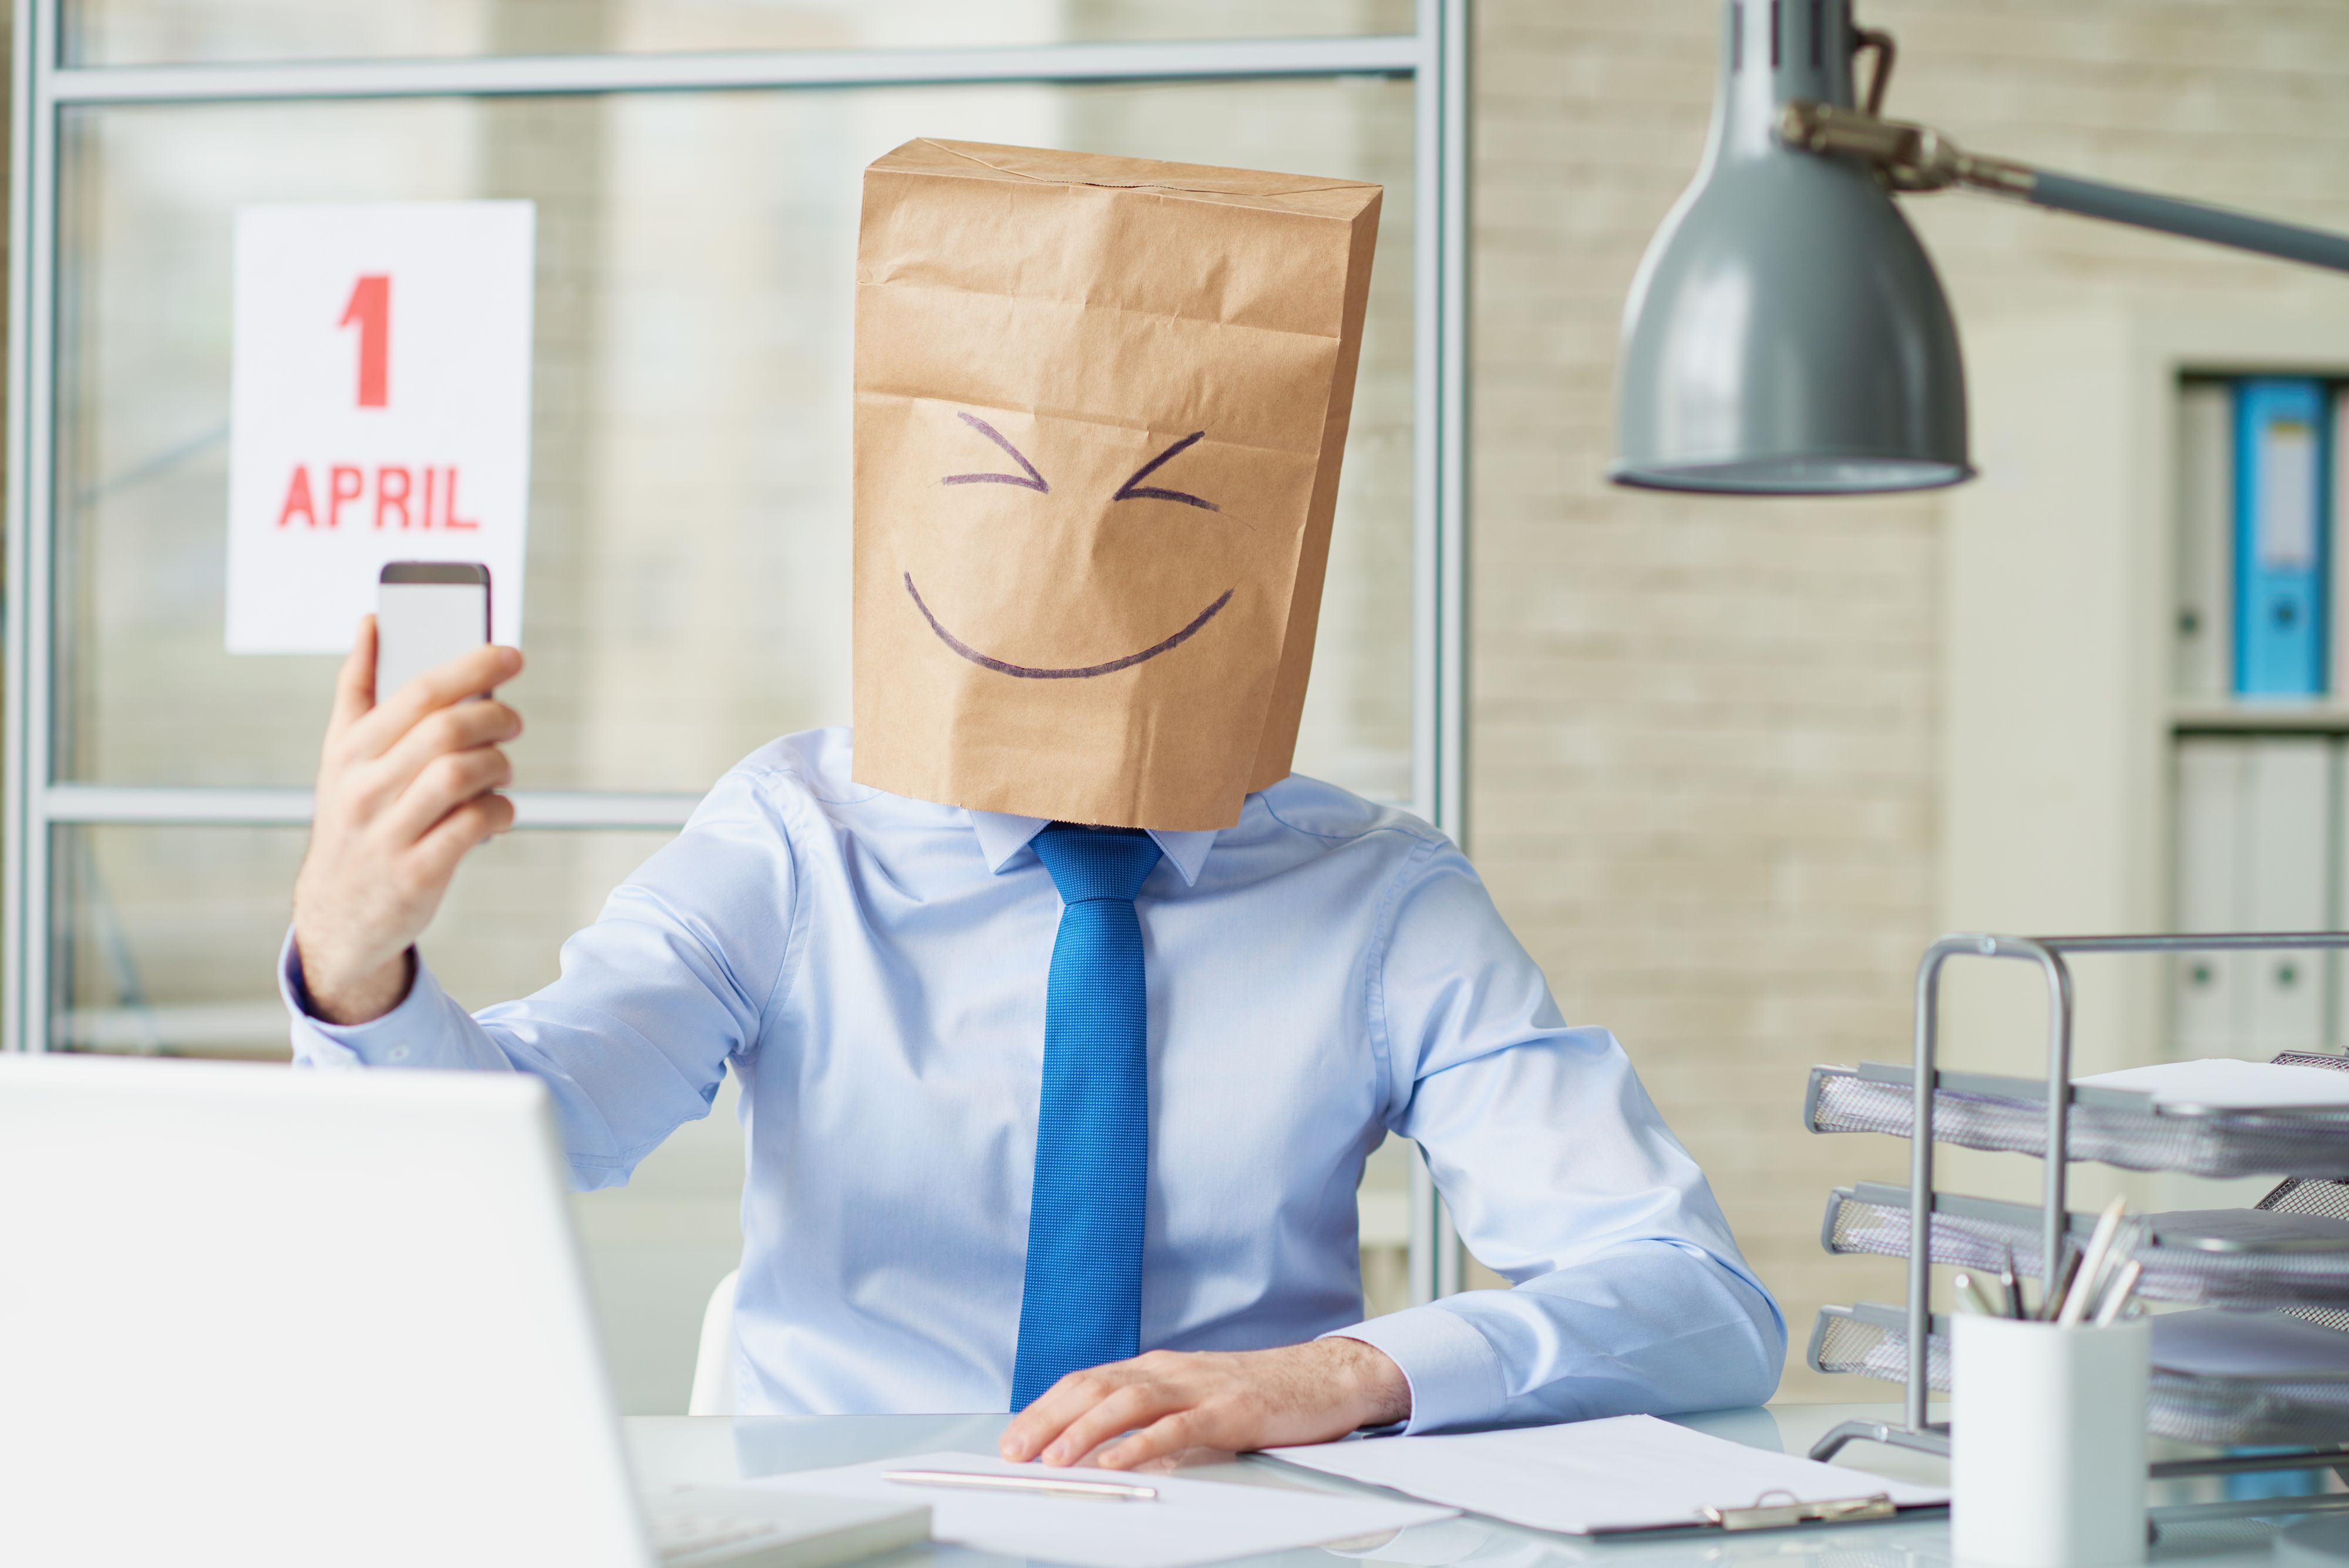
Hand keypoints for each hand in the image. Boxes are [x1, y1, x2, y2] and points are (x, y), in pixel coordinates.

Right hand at [291, 617, 523, 1023]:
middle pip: (445, 730)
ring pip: (462, 774)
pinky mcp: (416, 873)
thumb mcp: (341, 755)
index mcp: (349, 752)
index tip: (510, 655)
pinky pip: (474, 825)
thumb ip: (357, 686)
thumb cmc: (353, 820)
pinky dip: (500, 811)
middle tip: (513, 721)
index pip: (416, 693)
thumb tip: (373, 620)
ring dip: (500, 764)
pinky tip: (497, 810)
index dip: (470, 666)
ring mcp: (388, 833)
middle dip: (495, 717)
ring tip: (503, 767)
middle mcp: (364, 789)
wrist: (338, 915)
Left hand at [998, 1338, 1409, 1470]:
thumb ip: (1150, 1415)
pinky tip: (1118, 1462)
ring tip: (1054, 1460)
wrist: (1325, 1378)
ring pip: (1128, 1402)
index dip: (1044, 1408)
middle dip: (1048, 1420)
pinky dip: (1143, 1445)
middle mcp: (1171, 1370)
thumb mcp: (1192, 1397)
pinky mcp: (1231, 1411)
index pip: (1087, 1381)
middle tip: (1014, 1452)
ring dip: (1085, 1432)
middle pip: (1095, 1387)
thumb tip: (1097, 1448)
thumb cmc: (1256, 1393)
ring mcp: (1201, 1388)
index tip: (1012, 1439)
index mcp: (1157, 1368)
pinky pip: (1178, 1428)